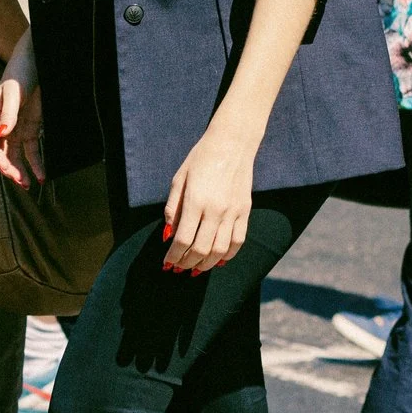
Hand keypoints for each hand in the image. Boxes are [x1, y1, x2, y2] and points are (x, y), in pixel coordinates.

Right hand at [0, 34, 45, 186]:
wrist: (37, 58)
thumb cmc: (21, 71)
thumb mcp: (14, 91)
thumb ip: (8, 114)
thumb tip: (2, 135)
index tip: (9, 170)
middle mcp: (1, 123)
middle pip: (3, 152)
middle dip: (11, 169)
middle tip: (22, 183)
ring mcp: (16, 125)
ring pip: (16, 154)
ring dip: (22, 170)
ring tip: (30, 184)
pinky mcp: (30, 125)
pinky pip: (31, 148)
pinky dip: (35, 161)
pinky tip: (41, 175)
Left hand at [162, 123, 256, 273]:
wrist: (232, 144)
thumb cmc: (200, 159)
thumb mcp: (179, 179)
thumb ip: (172, 208)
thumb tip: (168, 235)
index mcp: (195, 201)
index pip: (183, 240)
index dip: (173, 256)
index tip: (167, 263)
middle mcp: (215, 210)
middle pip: (201, 249)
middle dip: (187, 263)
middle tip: (179, 268)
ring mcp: (233, 212)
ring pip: (220, 250)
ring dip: (206, 264)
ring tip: (196, 268)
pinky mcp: (245, 211)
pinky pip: (238, 242)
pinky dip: (227, 255)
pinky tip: (217, 260)